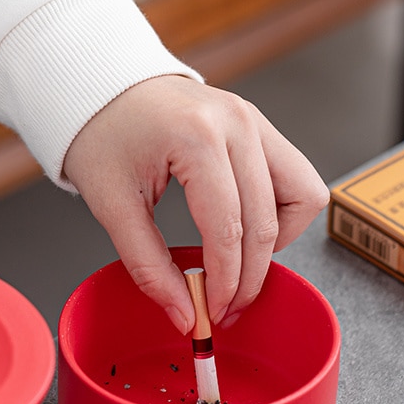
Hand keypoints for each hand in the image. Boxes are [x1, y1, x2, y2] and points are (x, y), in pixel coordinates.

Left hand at [63, 75, 328, 332]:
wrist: (102, 90)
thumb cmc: (100, 136)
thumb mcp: (111, 205)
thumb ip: (148, 264)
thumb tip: (184, 313)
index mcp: (196, 138)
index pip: (228, 229)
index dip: (225, 282)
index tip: (212, 312)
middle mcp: (237, 124)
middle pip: (267, 222)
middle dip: (249, 276)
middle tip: (224, 305)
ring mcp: (254, 120)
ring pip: (303, 195)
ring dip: (276, 240)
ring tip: (239, 263)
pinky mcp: (258, 124)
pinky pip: (295, 175)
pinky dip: (280, 210)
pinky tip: (247, 228)